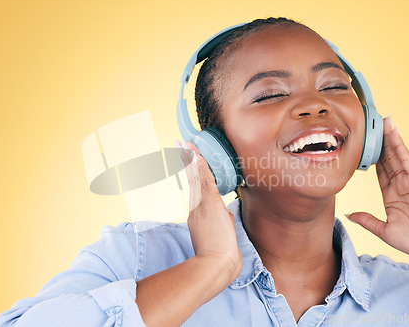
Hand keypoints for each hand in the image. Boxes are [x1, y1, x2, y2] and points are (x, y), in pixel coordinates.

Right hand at [176, 140, 241, 283]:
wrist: (217, 266)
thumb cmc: (221, 257)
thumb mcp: (222, 237)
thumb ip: (224, 223)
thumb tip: (228, 215)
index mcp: (198, 215)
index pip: (195, 189)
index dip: (191, 174)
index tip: (188, 163)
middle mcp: (196, 207)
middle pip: (191, 178)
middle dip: (186, 160)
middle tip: (180, 144)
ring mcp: (201, 205)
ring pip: (196, 176)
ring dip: (190, 158)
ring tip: (184, 142)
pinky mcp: (210, 204)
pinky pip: (205, 180)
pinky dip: (200, 166)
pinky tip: (196, 154)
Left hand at [346, 117, 408, 265]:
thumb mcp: (383, 230)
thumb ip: (366, 220)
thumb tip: (350, 215)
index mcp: (391, 195)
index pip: (379, 172)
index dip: (371, 159)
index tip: (363, 147)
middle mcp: (399, 184)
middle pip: (386, 158)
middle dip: (379, 143)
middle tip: (371, 127)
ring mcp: (408, 179)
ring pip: (394, 153)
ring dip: (387, 137)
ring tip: (381, 121)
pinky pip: (404, 156)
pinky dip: (398, 143)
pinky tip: (392, 131)